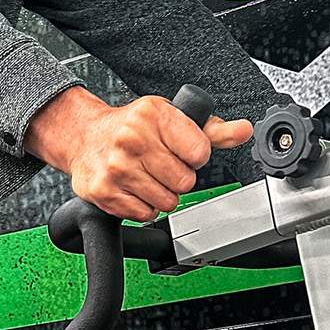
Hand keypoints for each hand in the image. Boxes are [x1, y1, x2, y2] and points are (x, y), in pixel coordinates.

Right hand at [31, 89, 252, 220]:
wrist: (84, 137)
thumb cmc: (133, 127)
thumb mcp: (172, 118)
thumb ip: (212, 130)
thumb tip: (245, 131)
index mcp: (153, 114)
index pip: (200, 152)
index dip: (195, 156)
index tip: (182, 151)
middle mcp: (132, 139)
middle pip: (185, 182)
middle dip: (178, 178)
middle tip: (160, 165)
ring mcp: (117, 167)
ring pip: (167, 202)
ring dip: (161, 194)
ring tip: (146, 176)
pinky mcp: (105, 192)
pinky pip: (145, 214)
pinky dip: (143, 206)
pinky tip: (133, 188)